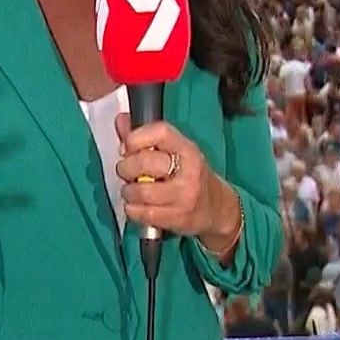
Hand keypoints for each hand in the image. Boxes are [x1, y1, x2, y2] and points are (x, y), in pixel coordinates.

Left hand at [115, 114, 239, 248]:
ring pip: (140, 191)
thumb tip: (121, 121)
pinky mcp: (177, 218)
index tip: (126, 146)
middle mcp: (189, 171)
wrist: (218, 208)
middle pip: (144, 162)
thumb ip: (147, 137)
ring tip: (132, 191)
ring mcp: (184, 197)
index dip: (137, 137)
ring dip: (128, 191)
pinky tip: (137, 206)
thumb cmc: (192, 176)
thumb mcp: (177, 153)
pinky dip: (132, 209)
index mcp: (188, 150)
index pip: (161, 132)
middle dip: (125, 167)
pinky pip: (141, 213)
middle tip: (126, 171)